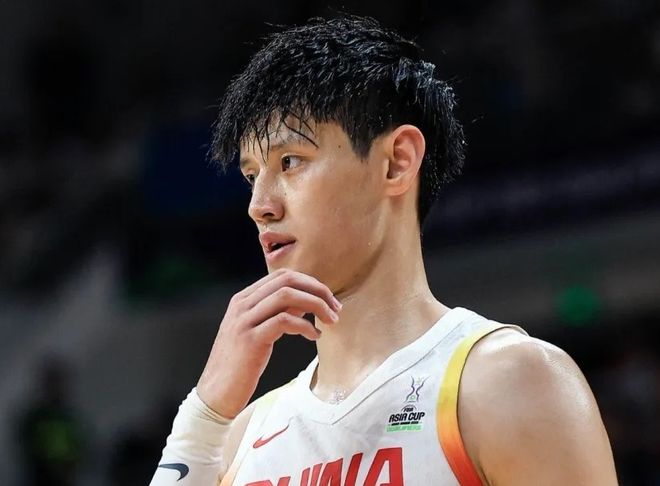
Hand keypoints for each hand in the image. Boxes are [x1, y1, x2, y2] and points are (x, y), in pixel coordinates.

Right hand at [196, 269, 341, 417]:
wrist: (215, 393)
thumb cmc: (239, 365)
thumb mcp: (257, 332)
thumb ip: (277, 313)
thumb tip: (305, 303)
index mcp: (243, 299)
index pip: (282, 276)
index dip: (311, 283)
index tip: (328, 299)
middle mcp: (242, 305)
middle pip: (287, 280)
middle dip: (318, 290)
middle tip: (336, 308)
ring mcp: (244, 321)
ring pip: (287, 296)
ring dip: (316, 305)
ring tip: (331, 321)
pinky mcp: (250, 340)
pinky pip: (284, 321)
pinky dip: (305, 326)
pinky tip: (314, 336)